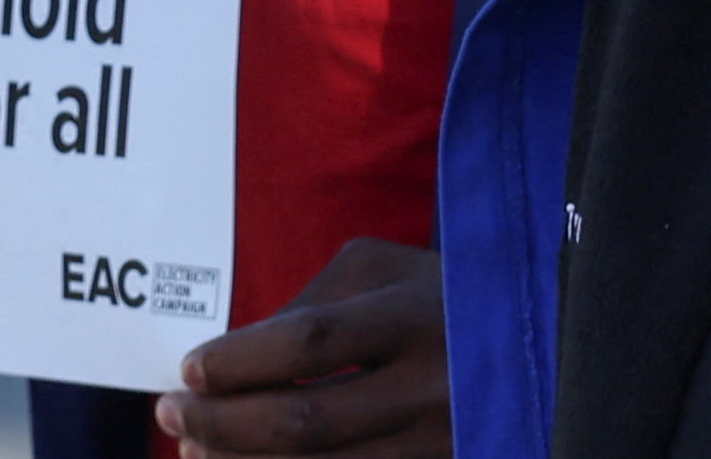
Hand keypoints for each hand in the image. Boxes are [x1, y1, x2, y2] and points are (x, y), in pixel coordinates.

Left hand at [167, 239, 446, 454]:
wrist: (540, 341)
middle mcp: (435, 389)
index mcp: (415, 317)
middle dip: (224, 425)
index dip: (240, 362)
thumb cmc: (439, 293)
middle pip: (308, 424)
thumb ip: (310, 304)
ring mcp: (446, 446)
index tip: (189, 371)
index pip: (311, 343)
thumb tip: (232, 356)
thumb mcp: (380, 270)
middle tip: (170, 416)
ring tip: (196, 453)